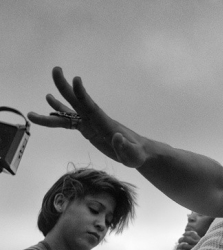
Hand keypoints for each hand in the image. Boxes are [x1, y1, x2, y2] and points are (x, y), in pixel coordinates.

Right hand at [28, 67, 147, 167]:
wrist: (138, 153)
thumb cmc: (137, 155)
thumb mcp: (133, 155)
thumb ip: (125, 147)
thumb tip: (117, 137)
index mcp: (106, 124)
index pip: (92, 107)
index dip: (83, 94)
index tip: (76, 79)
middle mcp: (96, 120)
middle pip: (78, 102)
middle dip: (66, 87)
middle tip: (56, 69)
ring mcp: (91, 123)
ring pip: (69, 113)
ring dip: (54, 107)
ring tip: (32, 111)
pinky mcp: (88, 129)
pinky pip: (69, 122)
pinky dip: (58, 116)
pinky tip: (47, 110)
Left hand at [174, 230, 201, 249]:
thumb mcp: (200, 244)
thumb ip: (194, 237)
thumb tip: (184, 232)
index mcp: (199, 240)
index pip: (192, 233)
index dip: (186, 233)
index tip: (183, 234)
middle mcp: (197, 244)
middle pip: (185, 238)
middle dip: (181, 239)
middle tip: (179, 241)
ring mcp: (193, 249)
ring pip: (183, 245)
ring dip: (179, 246)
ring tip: (178, 248)